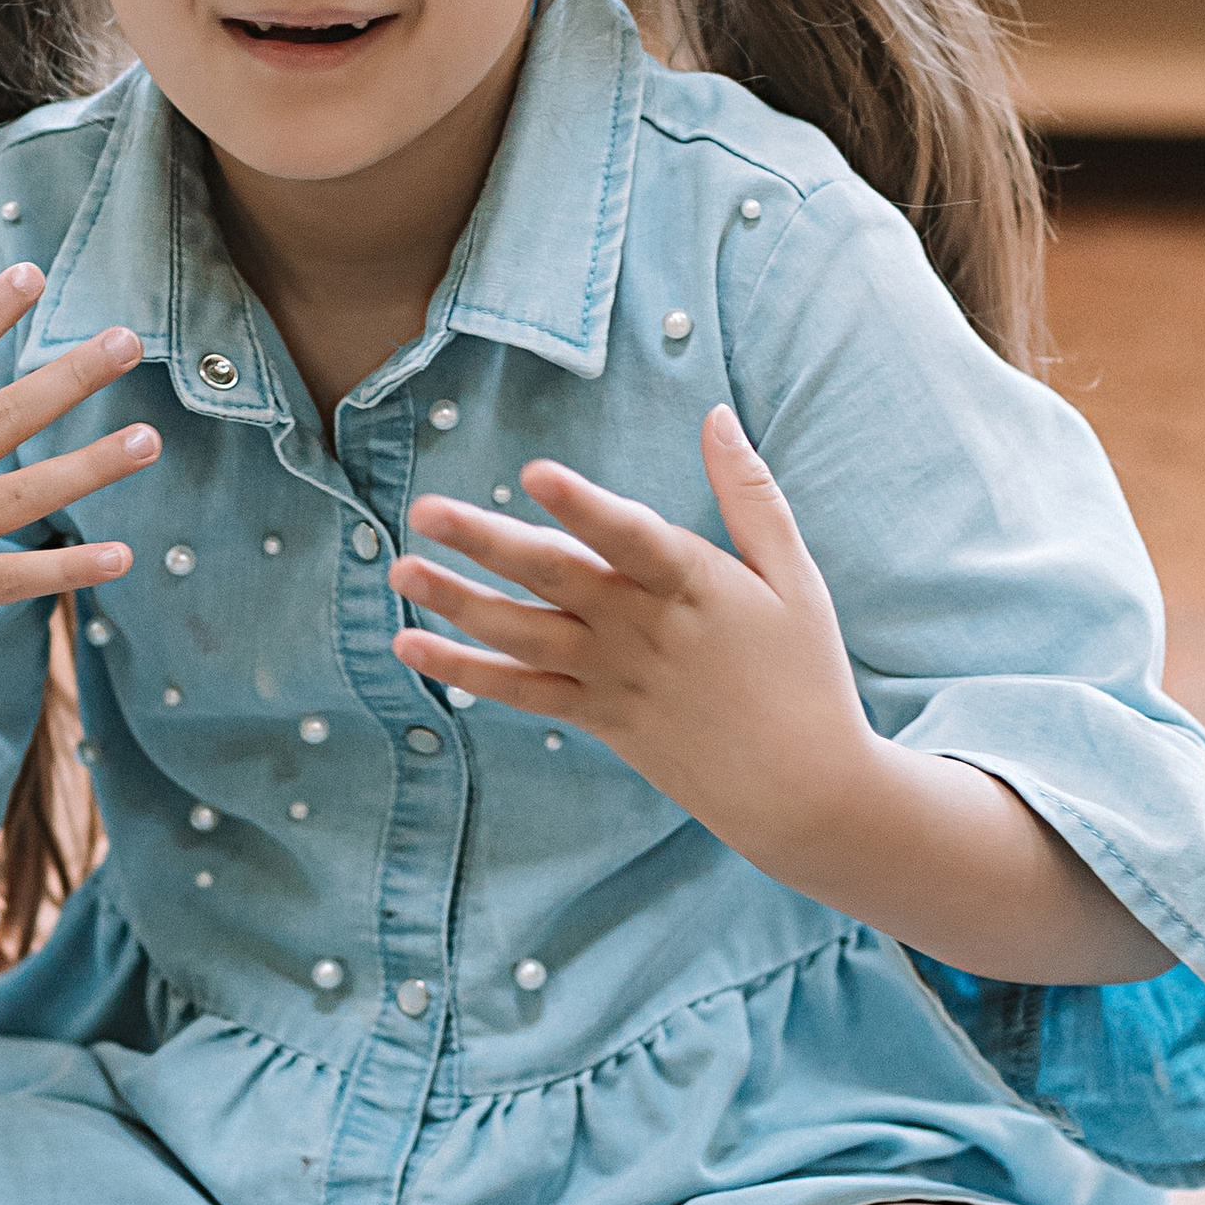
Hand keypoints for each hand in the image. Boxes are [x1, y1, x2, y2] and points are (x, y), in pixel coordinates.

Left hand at [391, 403, 1169, 982]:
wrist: (803, 790)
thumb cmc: (805, 672)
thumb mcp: (794, 576)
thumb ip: (749, 494)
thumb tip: (717, 414)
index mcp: (694, 585)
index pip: (630, 537)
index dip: (583, 506)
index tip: (536, 473)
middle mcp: (642, 630)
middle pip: (555, 579)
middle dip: (487, 542)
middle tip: (427, 509)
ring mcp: (614, 678)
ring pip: (522, 636)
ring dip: (457, 603)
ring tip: (400, 570)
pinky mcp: (597, 717)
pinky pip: (520, 693)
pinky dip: (464, 673)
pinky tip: (411, 647)